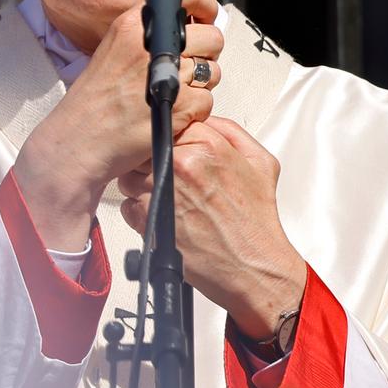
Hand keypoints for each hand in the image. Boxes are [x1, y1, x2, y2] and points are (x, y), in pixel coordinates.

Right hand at [14, 0, 222, 250]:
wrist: (77, 141)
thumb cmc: (95, 101)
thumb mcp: (114, 49)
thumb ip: (149, 34)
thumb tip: (191, 24)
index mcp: (134, 24)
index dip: (206, 9)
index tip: (205, 20)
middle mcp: (152, 43)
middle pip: (212, 38)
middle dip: (205, 56)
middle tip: (183, 72)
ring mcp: (167, 74)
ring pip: (213, 72)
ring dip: (200, 87)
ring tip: (170, 97)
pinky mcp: (178, 105)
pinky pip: (207, 102)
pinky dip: (194, 113)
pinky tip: (168, 116)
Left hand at [118, 116, 306, 340]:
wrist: (253, 267)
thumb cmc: (256, 222)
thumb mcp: (260, 163)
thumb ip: (231, 132)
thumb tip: (205, 119)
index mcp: (208, 147)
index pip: (169, 124)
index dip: (171, 139)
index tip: (176, 151)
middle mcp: (181, 166)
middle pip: (144, 148)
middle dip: (152, 160)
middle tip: (170, 177)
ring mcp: (161, 193)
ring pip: (131, 176)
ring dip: (142, 185)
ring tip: (168, 200)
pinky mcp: (148, 221)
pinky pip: (127, 205)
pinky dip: (139, 211)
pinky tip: (163, 218)